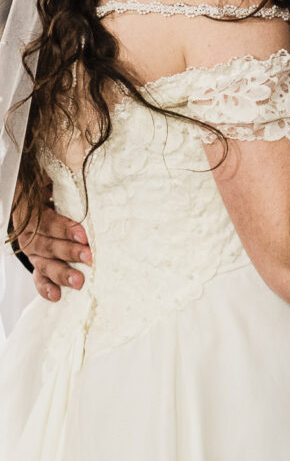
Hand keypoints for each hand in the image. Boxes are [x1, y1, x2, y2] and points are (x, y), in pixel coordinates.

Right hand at [14, 183, 91, 301]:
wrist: (31, 199)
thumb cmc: (50, 188)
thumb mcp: (52, 180)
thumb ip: (62, 180)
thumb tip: (83, 164)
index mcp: (32, 211)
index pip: (47, 221)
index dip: (64, 228)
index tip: (84, 234)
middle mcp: (30, 232)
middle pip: (48, 244)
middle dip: (69, 252)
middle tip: (89, 257)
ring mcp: (33, 249)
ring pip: (44, 262)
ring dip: (62, 272)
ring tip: (78, 281)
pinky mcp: (36, 261)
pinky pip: (38, 276)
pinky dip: (45, 287)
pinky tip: (56, 296)